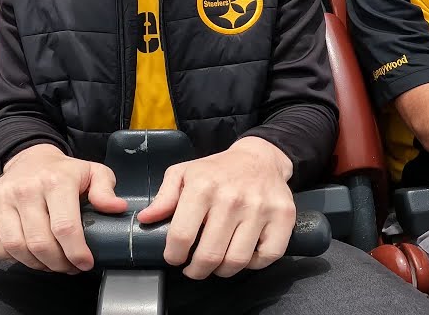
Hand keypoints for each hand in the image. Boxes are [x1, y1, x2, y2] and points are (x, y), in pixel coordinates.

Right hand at [0, 144, 126, 272]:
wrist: (30, 156)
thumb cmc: (63, 172)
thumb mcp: (92, 173)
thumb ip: (105, 190)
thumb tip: (116, 208)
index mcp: (55, 181)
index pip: (65, 228)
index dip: (76, 253)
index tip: (84, 263)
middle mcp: (25, 188)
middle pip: (40, 243)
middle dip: (57, 263)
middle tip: (67, 266)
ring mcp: (1, 197)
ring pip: (15, 247)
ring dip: (34, 263)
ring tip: (48, 262)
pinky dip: (3, 255)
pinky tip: (21, 253)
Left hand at [136, 137, 294, 279]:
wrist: (260, 157)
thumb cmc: (218, 170)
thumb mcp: (184, 173)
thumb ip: (164, 197)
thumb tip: (145, 219)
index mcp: (203, 187)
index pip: (181, 236)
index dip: (174, 256)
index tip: (174, 258)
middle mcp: (232, 198)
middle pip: (208, 255)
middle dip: (196, 270)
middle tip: (194, 268)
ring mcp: (260, 208)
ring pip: (236, 261)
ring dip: (222, 271)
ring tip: (216, 265)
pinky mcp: (283, 217)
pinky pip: (266, 257)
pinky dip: (253, 264)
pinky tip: (243, 255)